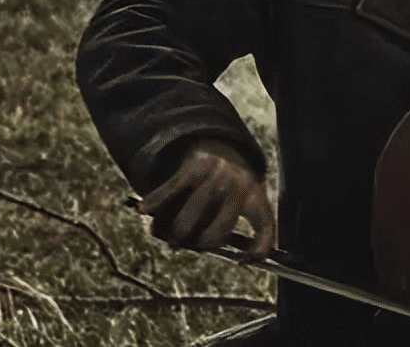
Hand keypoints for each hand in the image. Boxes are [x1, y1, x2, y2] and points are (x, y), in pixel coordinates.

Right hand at [139, 138, 275, 260]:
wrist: (220, 148)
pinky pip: (172, 188)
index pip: (264, 223)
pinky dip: (157, 200)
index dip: (260, 246)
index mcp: (255, 196)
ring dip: (177, 231)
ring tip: (171, 238)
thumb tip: (241, 260)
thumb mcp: (249, 202)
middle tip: (192, 246)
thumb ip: (247, 232)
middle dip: (202, 243)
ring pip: (192, 213)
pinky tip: (145, 209)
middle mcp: (238, 184)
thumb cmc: (232, 188)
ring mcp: (216, 175)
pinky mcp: (194, 167)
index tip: (247, 260)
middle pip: (220, 227)